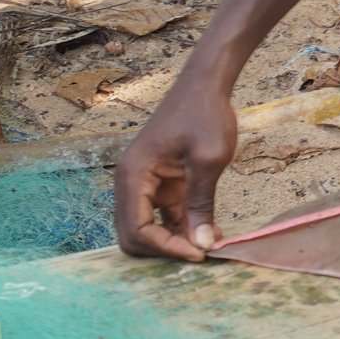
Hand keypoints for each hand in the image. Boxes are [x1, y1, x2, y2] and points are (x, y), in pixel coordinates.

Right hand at [113, 71, 238, 260]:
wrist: (205, 86)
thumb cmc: (205, 115)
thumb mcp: (209, 159)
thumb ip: (201, 203)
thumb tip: (201, 245)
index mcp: (133, 175)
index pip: (137, 230)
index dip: (166, 248)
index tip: (199, 252)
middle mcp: (130, 183)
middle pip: (133, 236)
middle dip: (164, 249)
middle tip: (200, 251)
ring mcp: (143, 185)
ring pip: (147, 230)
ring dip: (173, 242)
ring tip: (208, 243)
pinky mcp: (159, 185)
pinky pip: (162, 218)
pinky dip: (180, 229)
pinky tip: (208, 231)